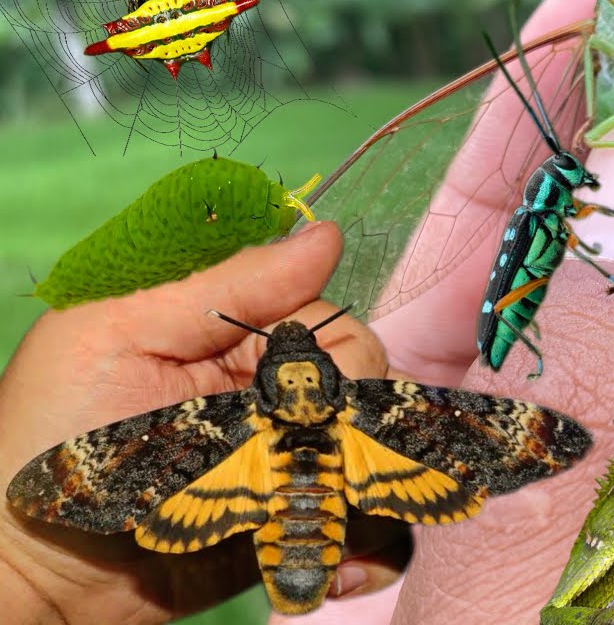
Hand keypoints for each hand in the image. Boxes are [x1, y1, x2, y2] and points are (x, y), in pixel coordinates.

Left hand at [0, 222, 405, 624]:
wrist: (32, 574)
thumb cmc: (52, 438)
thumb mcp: (118, 336)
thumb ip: (221, 286)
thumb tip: (324, 234)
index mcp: (237, 338)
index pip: (328, 322)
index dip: (330, 351)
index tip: (305, 387)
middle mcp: (275, 394)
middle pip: (368, 387)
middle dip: (350, 420)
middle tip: (301, 457)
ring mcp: (291, 463)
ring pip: (383, 454)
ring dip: (373, 486)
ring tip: (328, 518)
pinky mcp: (298, 526)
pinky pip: (374, 528)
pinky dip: (375, 547)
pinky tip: (342, 566)